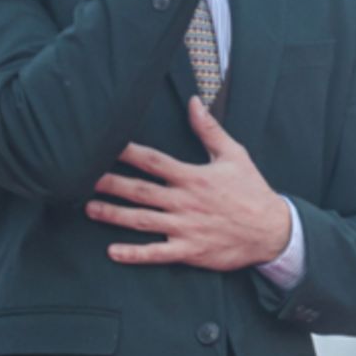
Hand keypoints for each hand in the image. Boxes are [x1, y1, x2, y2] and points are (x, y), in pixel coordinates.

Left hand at [86, 97, 290, 269]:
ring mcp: (185, 228)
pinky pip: (157, 253)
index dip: (126, 152)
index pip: (152, 161)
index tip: (104, 145)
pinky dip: (134, 254)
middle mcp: (185, 202)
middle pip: (140, 191)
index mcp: (192, 177)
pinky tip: (113, 252)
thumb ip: (209, 129)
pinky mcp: (189, 251)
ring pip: (142, 220)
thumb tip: (194, 101)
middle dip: (110, 183)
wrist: (272, 231)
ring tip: (89, 209)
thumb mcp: (234, 155)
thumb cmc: (252, 191)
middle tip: (83, 178)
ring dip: (113, 215)